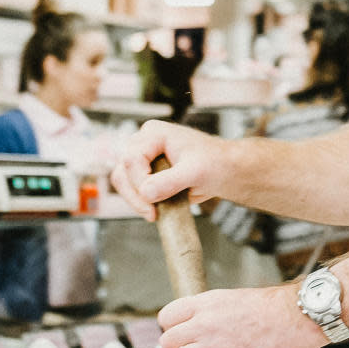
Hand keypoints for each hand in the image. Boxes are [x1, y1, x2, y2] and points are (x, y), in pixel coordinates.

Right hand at [109, 120, 223, 220]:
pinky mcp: (146, 175)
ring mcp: (143, 160)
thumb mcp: (196, 171)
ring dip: (136, 201)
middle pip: (123, 172)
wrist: (225, 171)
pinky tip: (156, 210)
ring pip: (123, 183)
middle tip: (152, 212)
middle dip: (135, 195)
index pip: (132, 158)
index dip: (140, 181)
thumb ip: (170, 181)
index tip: (153, 199)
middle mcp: (144, 144)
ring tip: (155, 213)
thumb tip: (146, 192)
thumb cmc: (216, 162)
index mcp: (155, 134)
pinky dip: (140, 203)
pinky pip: (132, 191)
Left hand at [157, 283, 325, 347]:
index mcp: (208, 303)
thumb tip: (200, 323)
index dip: (171, 329)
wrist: (297, 318)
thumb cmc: (275, 308)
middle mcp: (206, 323)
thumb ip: (213, 311)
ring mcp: (216, 346)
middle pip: (168, 342)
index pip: (167, 317)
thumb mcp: (235, 298)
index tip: (178, 335)